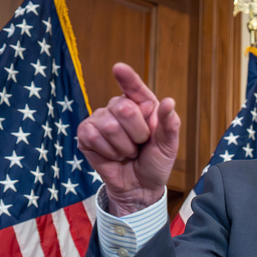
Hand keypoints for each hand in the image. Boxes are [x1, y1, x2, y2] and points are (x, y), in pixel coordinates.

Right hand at [76, 63, 180, 214]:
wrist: (139, 187)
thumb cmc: (155, 163)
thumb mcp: (168, 146)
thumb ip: (170, 124)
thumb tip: (169, 102)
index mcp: (143, 106)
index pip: (134, 88)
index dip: (127, 78)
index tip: (119, 68)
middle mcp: (120, 108)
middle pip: (123, 108)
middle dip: (137, 134)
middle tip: (140, 145)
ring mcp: (100, 119)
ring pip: (108, 125)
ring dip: (123, 147)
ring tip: (128, 153)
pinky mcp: (85, 133)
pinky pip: (92, 136)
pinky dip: (107, 151)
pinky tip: (112, 156)